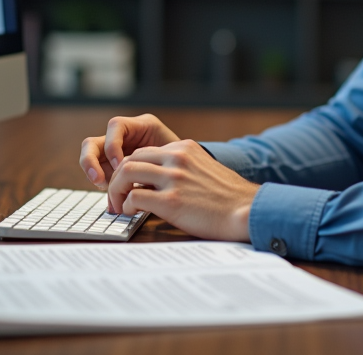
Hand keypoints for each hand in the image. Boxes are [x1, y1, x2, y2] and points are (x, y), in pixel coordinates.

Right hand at [79, 114, 179, 189]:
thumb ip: (156, 163)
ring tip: (105, 188)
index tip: (121, 165)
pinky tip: (114, 198)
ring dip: (93, 173)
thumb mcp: (173, 158)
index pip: (116, 126)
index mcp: (141, 127)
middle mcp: (124, 138)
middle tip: (99, 180)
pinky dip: (105, 186)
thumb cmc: (186, 165)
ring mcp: (116, 153)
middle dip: (91, 161)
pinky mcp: (115, 168)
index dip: (113, 146)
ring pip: (91, 157)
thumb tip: (140, 182)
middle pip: (93, 142)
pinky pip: (101, 174)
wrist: (192, 177)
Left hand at [106, 140, 257, 242]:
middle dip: (117, 179)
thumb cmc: (228, 198)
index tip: (128, 185)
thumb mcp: (205, 170)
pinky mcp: (171, 201)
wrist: (246, 212)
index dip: (130, 169)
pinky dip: (127, 206)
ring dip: (116, 190)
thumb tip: (158, 181)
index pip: (144, 152)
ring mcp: (174, 178)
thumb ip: (182, 169)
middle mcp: (177, 158)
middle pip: (130, 159)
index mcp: (185, 149)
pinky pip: (134, 198)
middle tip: (116, 197)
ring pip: (125, 173)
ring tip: (118, 205)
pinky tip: (131, 214)